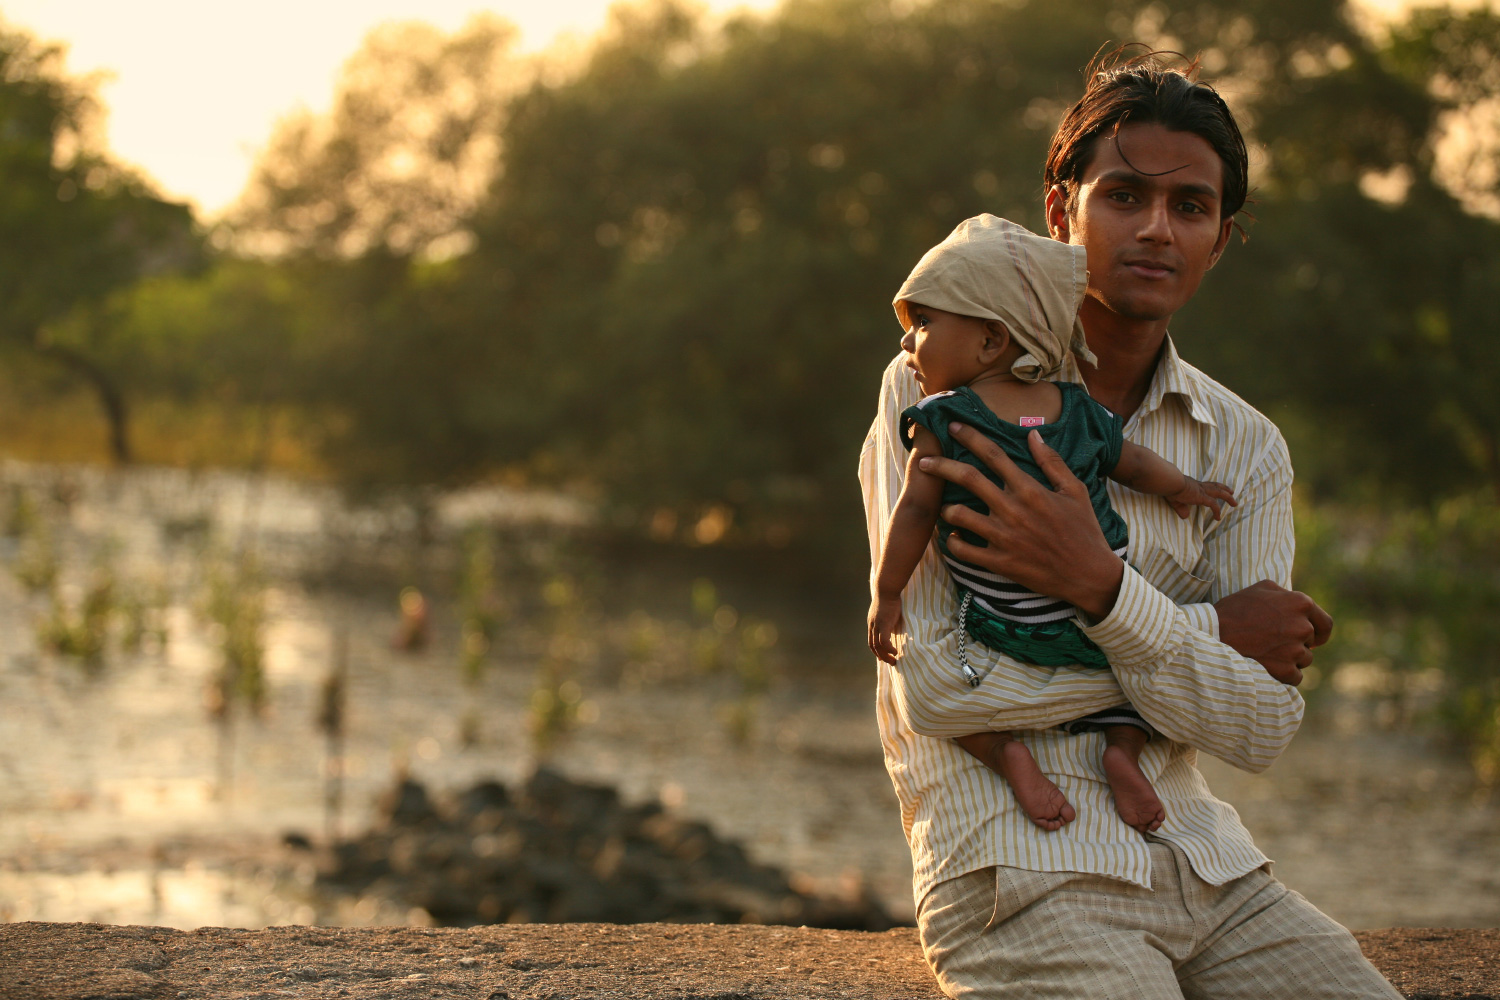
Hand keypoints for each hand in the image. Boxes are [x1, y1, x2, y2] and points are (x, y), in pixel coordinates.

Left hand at [868, 595, 904, 664]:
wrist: (886, 589)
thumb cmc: (890, 597)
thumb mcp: (886, 611)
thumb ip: (887, 619)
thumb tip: (893, 625)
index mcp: (872, 623)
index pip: (871, 641)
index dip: (876, 651)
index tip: (882, 657)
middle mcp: (872, 625)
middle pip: (873, 646)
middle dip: (881, 656)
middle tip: (891, 662)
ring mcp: (876, 625)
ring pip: (877, 646)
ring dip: (885, 655)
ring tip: (894, 661)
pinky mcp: (883, 624)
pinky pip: (883, 641)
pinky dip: (888, 649)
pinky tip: (895, 652)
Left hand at [917, 425, 1124, 617]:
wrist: (1089, 574)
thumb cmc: (1084, 530)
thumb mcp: (1075, 491)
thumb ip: (1052, 462)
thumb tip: (1033, 434)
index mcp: (1030, 489)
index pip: (993, 455)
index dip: (970, 437)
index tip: (952, 427)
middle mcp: (1013, 510)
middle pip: (968, 479)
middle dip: (941, 466)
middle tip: (923, 462)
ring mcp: (1004, 537)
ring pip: (960, 515)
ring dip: (946, 509)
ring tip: (944, 508)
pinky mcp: (1000, 562)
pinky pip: (964, 551)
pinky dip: (953, 542)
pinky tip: (953, 537)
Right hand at [1165, 478, 1237, 520]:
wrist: (1171, 482)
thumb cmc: (1170, 487)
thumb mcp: (1175, 498)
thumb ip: (1180, 507)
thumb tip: (1185, 516)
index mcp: (1193, 484)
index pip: (1205, 484)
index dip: (1212, 486)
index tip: (1217, 487)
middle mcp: (1199, 486)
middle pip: (1215, 486)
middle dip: (1224, 488)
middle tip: (1232, 491)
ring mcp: (1202, 491)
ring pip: (1219, 493)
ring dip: (1228, 498)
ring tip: (1234, 503)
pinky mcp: (1202, 497)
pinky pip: (1213, 505)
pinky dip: (1217, 511)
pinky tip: (1218, 518)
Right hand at [1215, 580, 1332, 685]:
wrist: (1214, 633)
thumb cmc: (1235, 609)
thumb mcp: (1261, 588)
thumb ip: (1286, 594)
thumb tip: (1299, 605)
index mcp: (1301, 603)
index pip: (1326, 624)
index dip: (1319, 632)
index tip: (1312, 640)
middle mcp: (1302, 626)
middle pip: (1311, 643)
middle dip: (1297, 644)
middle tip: (1275, 643)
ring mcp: (1295, 650)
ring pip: (1304, 660)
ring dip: (1289, 659)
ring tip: (1266, 653)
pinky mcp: (1286, 670)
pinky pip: (1295, 677)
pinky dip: (1284, 675)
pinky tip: (1267, 666)